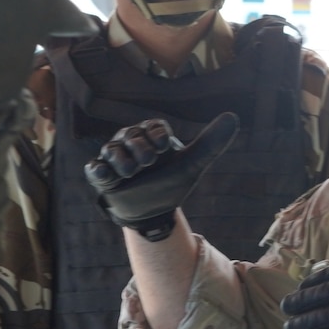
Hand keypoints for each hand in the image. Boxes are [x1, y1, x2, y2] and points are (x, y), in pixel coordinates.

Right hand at [84, 113, 238, 240]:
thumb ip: (210, 143)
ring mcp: (115, 159)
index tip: (163, 147)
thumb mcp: (191, 164)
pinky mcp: (102, 175)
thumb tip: (233, 117)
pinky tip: (107, 176)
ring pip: (111, 149)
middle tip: (147, 162)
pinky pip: (95, 169)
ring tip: (131, 172)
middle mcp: (131, 142)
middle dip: (138, 147)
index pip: (153, 126)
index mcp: (153, 136)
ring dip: (120, 159)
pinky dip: (99, 171)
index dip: (156, 134)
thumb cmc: (170, 182)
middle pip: (130, 135)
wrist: (152, 212)